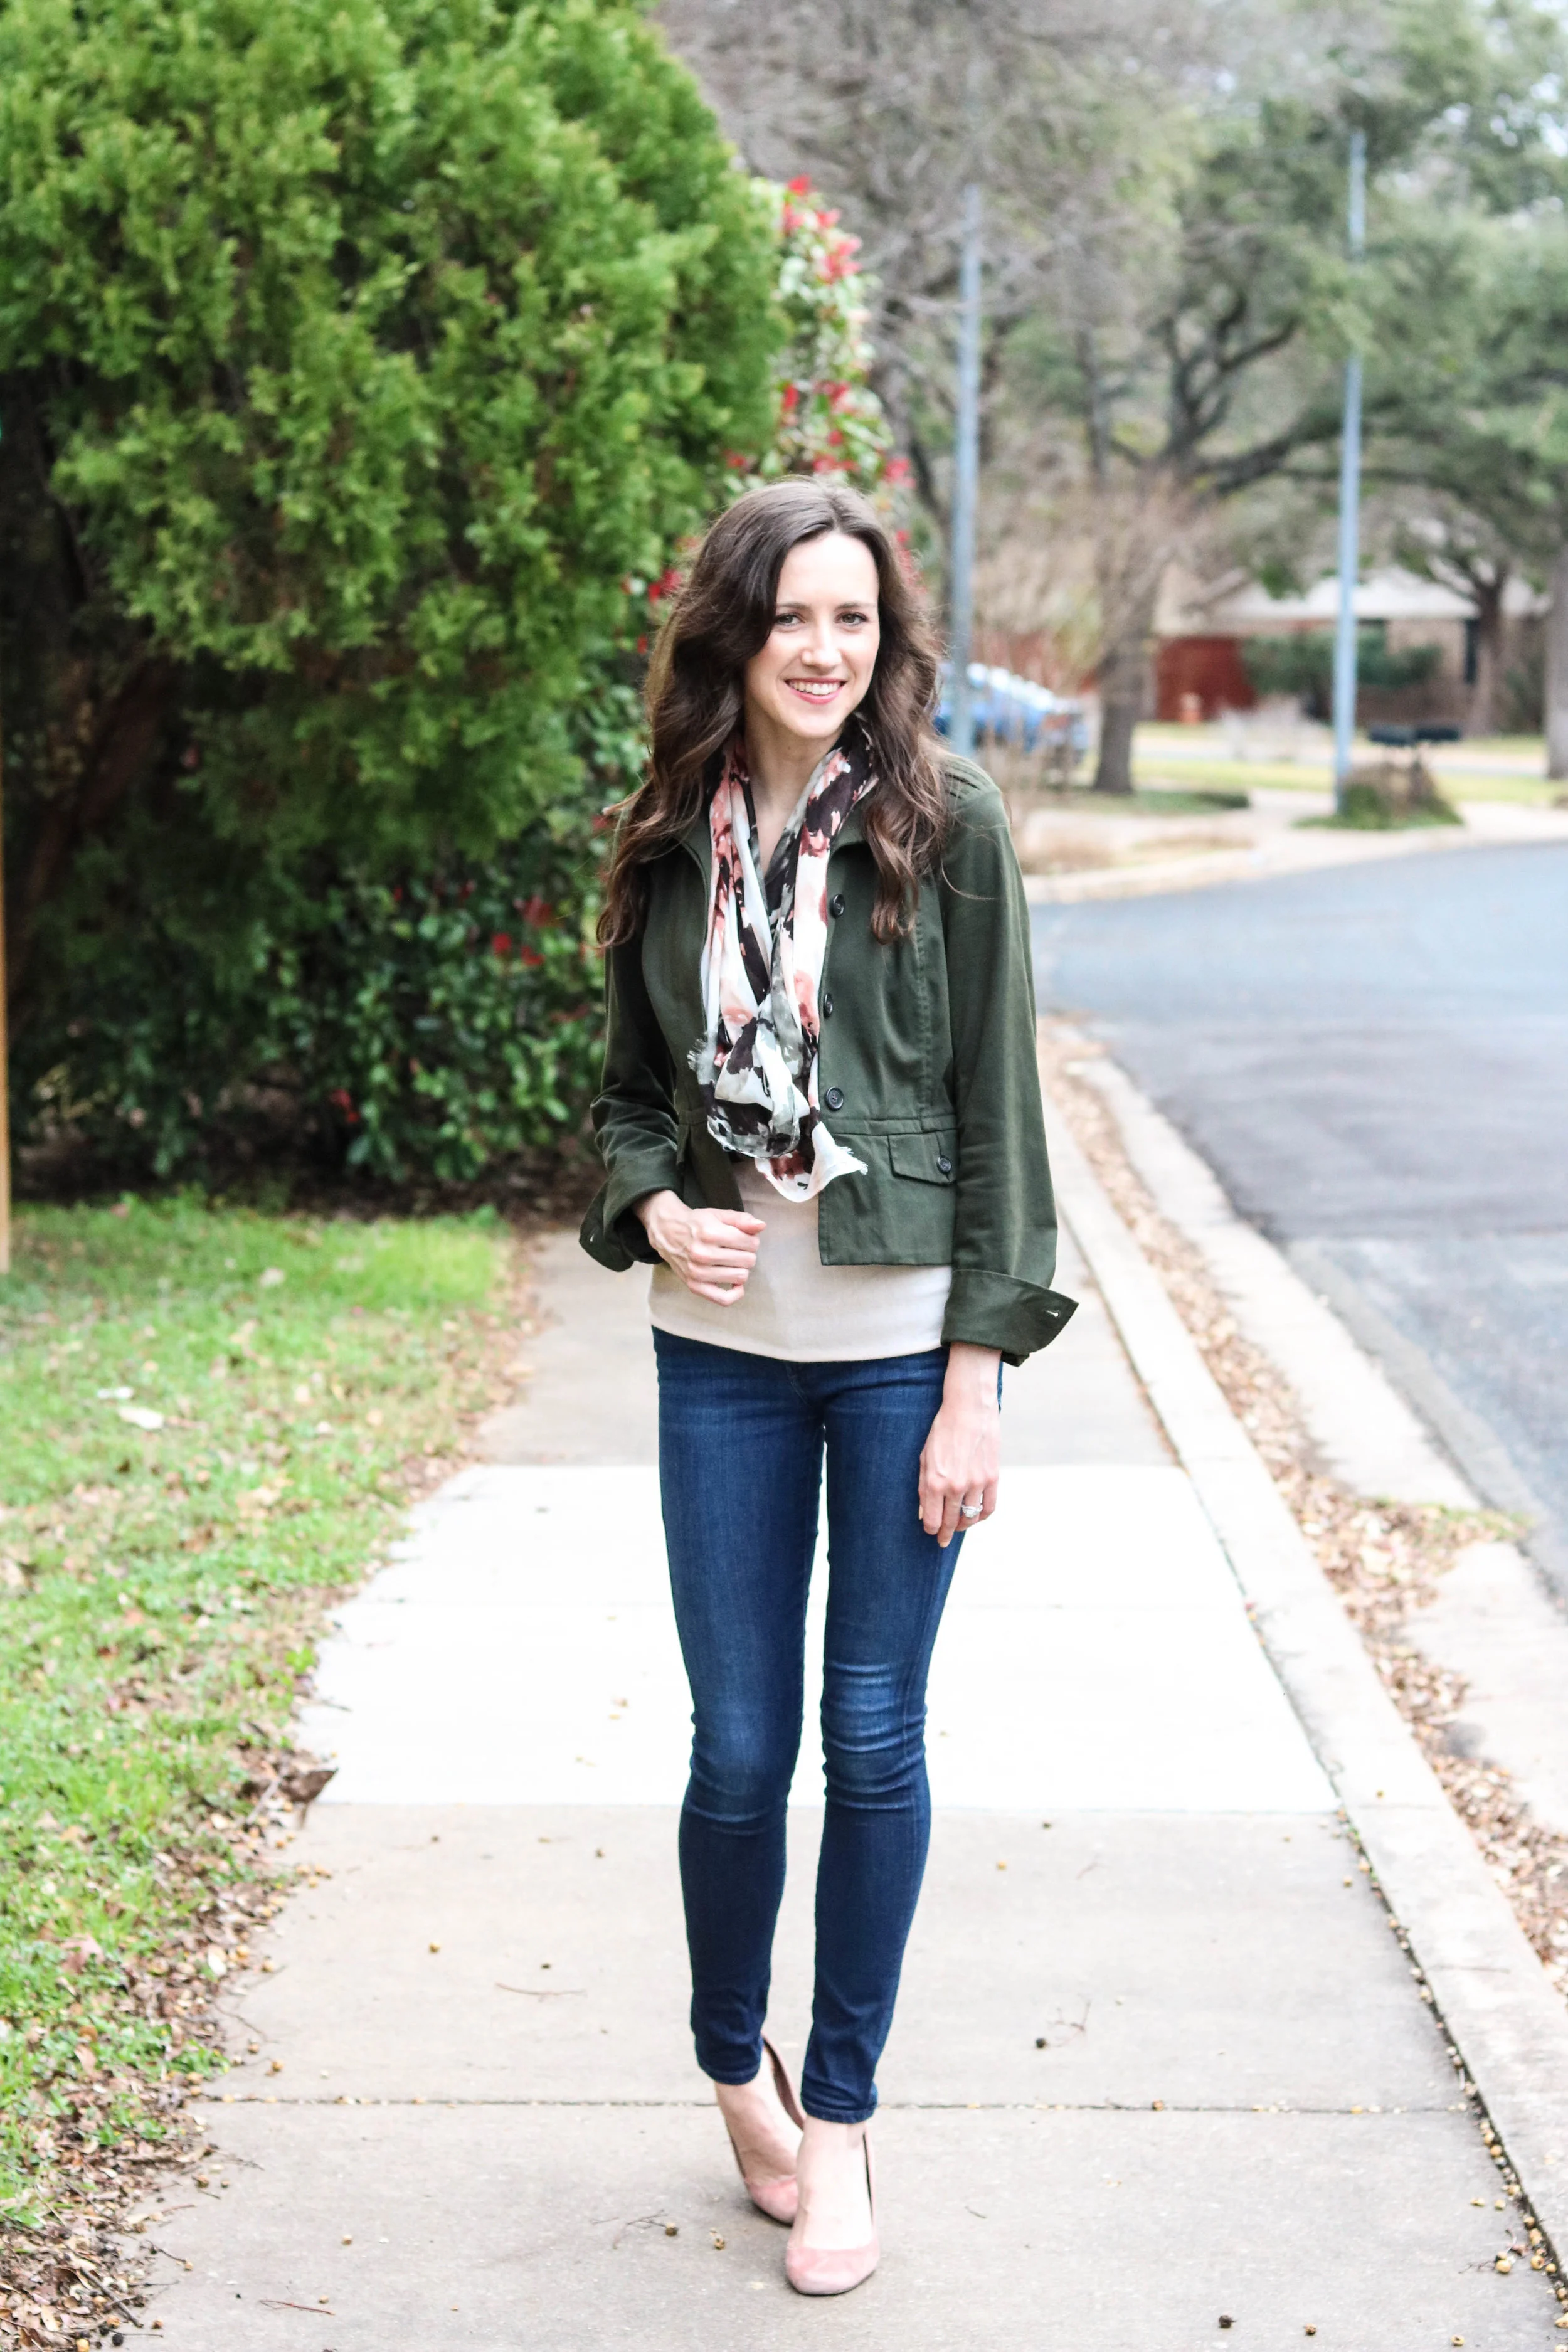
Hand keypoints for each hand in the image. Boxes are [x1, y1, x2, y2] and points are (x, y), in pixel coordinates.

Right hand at [636, 1189, 763, 1305]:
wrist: (667, 1233)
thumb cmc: (696, 1223)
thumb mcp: (718, 1215)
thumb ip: (741, 1219)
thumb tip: (761, 1226)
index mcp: (711, 1233)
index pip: (751, 1244)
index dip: (752, 1240)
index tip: (743, 1239)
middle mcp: (704, 1254)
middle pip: (748, 1261)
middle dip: (747, 1253)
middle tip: (736, 1249)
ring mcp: (698, 1272)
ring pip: (741, 1277)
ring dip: (741, 1269)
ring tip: (732, 1261)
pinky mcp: (694, 1286)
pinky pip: (724, 1299)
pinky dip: (735, 1293)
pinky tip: (735, 1283)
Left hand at [919, 1342, 1000, 1546]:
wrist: (969, 1409)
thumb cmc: (942, 1431)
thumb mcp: (924, 1457)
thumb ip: (924, 1487)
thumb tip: (925, 1512)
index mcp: (936, 1482)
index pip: (933, 1520)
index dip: (932, 1530)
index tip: (931, 1532)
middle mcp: (956, 1486)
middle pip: (952, 1522)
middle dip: (946, 1533)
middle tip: (943, 1540)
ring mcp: (977, 1483)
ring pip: (971, 1517)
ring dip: (964, 1525)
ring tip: (959, 1526)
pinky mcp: (992, 1477)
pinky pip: (989, 1507)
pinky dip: (982, 1516)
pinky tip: (976, 1516)